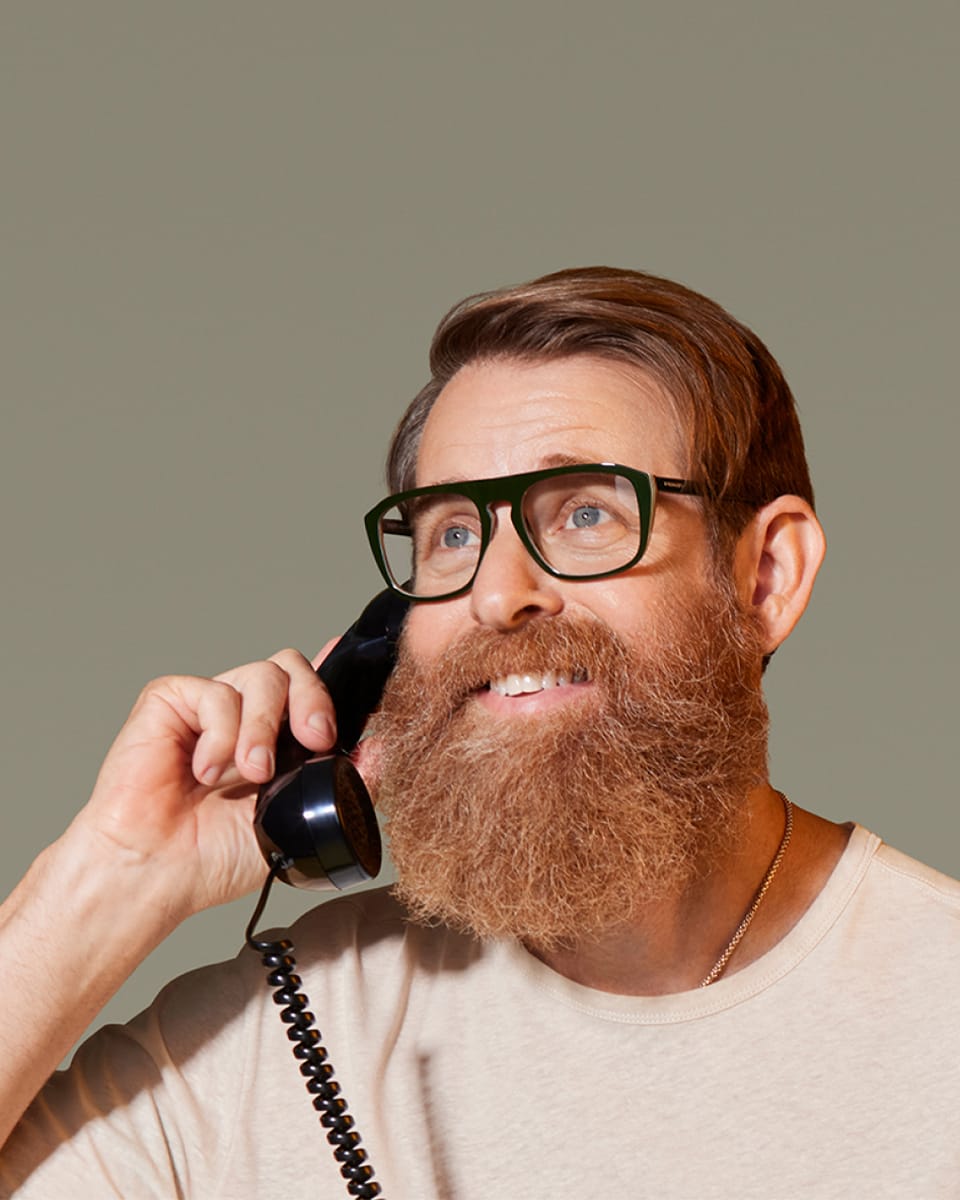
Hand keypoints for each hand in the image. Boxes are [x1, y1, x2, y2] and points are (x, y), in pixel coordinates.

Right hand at [71, 645, 339, 919]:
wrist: (158, 872)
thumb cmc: (214, 855)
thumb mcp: (300, 822)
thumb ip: (346, 783)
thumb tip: (383, 748)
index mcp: (279, 738)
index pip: (309, 685)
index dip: (333, 669)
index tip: (352, 662)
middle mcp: (246, 715)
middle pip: (292, 668)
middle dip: (314, 699)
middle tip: (316, 740)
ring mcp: (210, 706)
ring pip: (262, 675)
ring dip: (266, 726)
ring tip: (252, 774)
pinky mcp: (171, 702)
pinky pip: (214, 692)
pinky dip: (220, 734)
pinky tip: (204, 773)